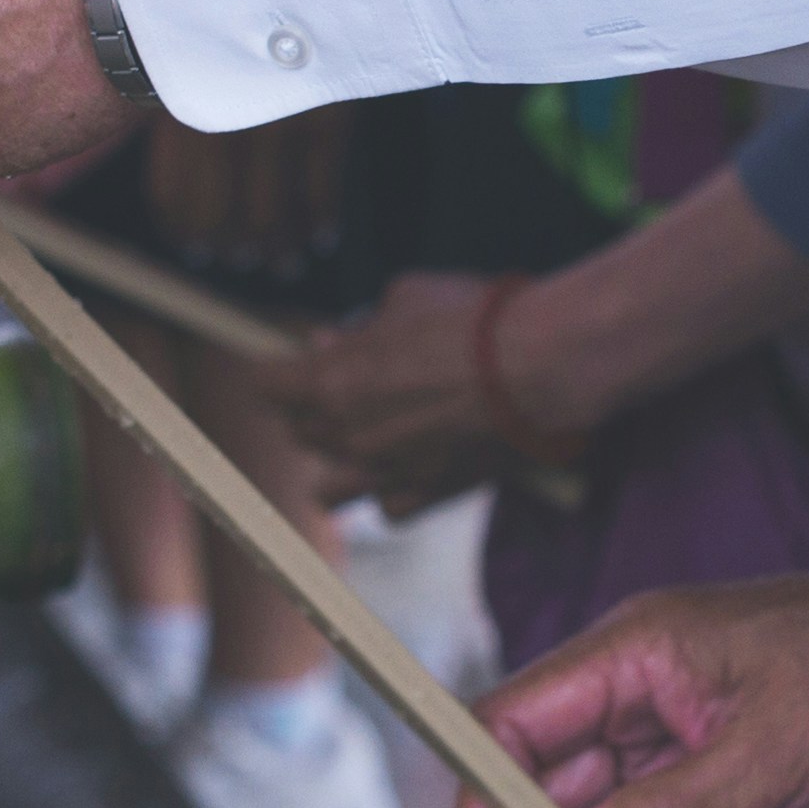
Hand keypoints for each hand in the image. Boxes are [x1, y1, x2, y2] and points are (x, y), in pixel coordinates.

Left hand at [273, 270, 535, 509]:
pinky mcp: (428, 495)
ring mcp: (385, 472)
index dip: (274, 370)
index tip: (285, 361)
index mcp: (330, 380)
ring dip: (336, 464)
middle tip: (339, 383)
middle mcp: (347, 435)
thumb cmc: (474, 319)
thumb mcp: (406, 297)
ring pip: (327, 491)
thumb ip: (360, 327)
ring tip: (362, 439)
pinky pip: (386, 509)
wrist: (542, 367)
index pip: (265, 386)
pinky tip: (406, 467)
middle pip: (297, 433)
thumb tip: (330, 340)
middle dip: (308, 407)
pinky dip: (389, 492)